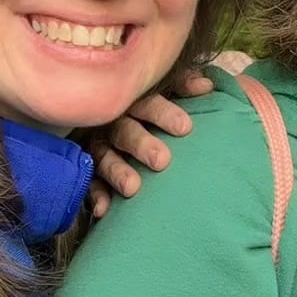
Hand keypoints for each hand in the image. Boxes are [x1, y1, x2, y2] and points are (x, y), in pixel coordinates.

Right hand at [84, 51, 255, 218]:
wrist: (122, 126)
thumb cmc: (154, 111)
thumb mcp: (168, 93)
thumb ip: (185, 86)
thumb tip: (207, 86)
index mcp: (134, 102)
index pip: (148, 103)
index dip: (164, 113)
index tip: (185, 128)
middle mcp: (113, 122)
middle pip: (125, 131)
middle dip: (142, 144)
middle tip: (162, 160)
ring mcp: (98, 146)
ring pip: (105, 156)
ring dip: (117, 171)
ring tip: (132, 188)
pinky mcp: (89, 168)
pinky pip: (90, 182)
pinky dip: (95, 195)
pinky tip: (102, 210)